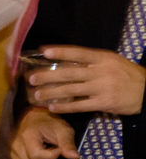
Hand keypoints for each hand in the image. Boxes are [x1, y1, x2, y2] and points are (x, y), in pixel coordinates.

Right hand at [9, 109, 77, 158]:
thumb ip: (68, 143)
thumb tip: (74, 157)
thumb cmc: (49, 123)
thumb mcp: (62, 129)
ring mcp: (14, 156)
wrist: (35, 119)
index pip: (36, 156)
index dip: (53, 158)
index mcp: (27, 136)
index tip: (62, 151)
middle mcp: (16, 148)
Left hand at [24, 46, 145, 115]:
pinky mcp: (103, 103)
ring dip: (51, 92)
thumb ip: (92, 61)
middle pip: (69, 73)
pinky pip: (79, 105)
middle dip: (48, 76)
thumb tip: (65, 60)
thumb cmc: (126, 75)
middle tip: (31, 79)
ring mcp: (102, 88)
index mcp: (103, 59)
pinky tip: (52, 107)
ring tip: (36, 95)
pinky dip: (64, 107)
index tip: (44, 51)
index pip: (79, 53)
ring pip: (71, 90)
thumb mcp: (112, 62)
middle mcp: (101, 72)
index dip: (61, 52)